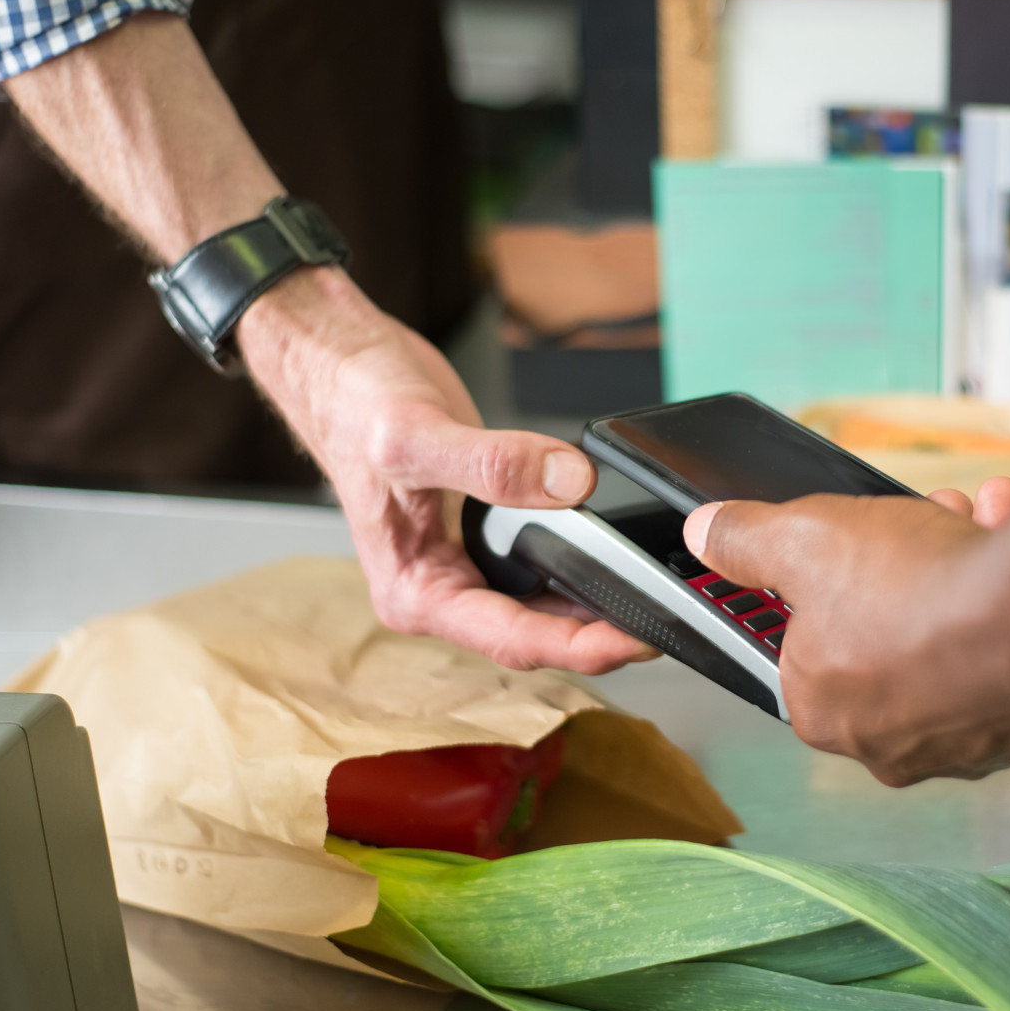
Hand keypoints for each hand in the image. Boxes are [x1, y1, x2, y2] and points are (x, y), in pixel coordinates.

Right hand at [238, 267, 653, 672]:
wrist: (339, 363)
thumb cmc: (353, 403)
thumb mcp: (417, 433)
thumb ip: (492, 464)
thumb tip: (567, 482)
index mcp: (415, 591)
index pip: (512, 640)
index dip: (582, 647)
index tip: (638, 639)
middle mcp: (439, 589)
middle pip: (535, 634)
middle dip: (601, 634)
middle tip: (669, 618)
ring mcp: (461, 564)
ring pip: (543, 604)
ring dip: (596, 604)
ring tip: (658, 596)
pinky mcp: (482, 534)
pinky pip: (541, 563)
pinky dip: (581, 562)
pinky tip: (617, 555)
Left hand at [684, 478, 1009, 785]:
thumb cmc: (919, 591)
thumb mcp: (805, 539)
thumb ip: (746, 540)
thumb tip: (708, 533)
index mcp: (823, 710)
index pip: (805, 648)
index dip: (827, 583)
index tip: (850, 548)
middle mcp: (891, 743)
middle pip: (885, 633)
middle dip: (905, 565)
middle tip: (923, 520)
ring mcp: (966, 741)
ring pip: (954, 637)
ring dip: (961, 565)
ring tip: (976, 517)